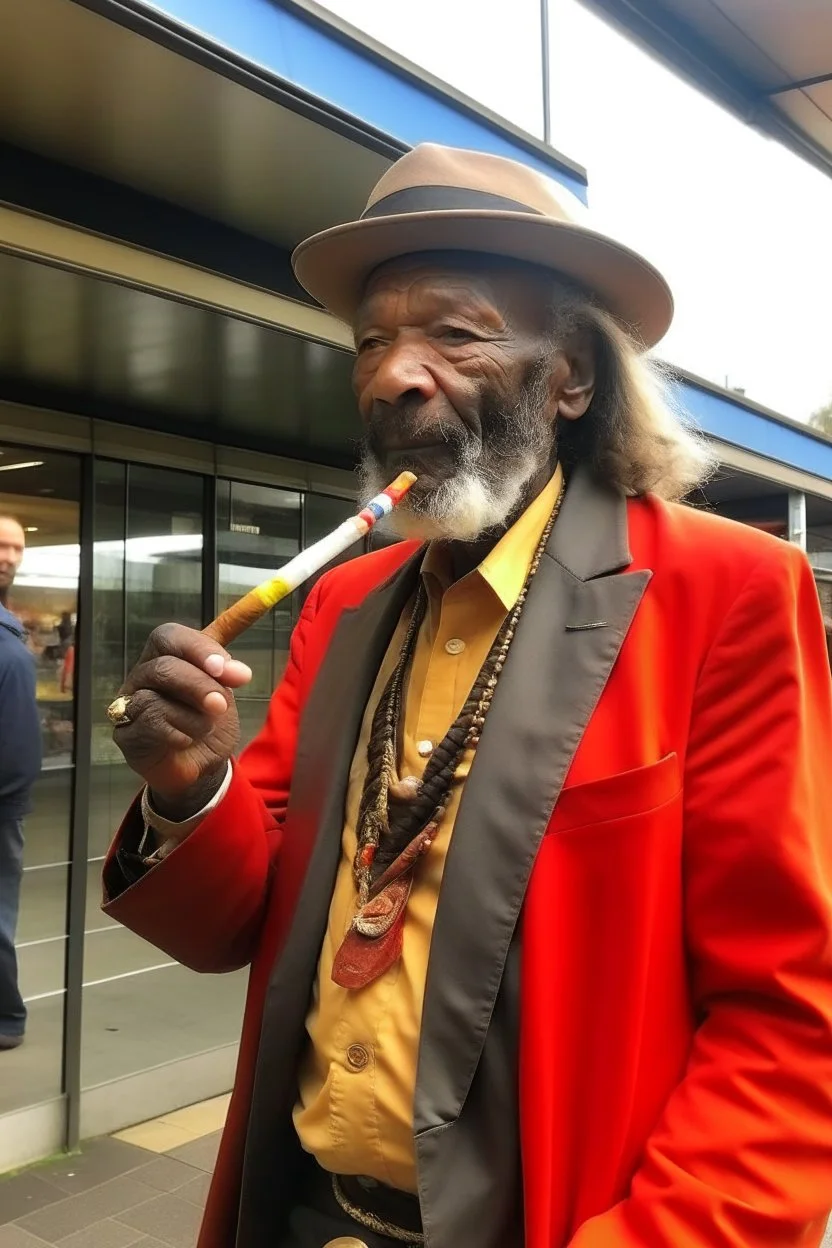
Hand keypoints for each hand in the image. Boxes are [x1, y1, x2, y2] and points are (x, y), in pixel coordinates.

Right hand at [113, 624, 251, 817]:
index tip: (228, 668)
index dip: (199, 649)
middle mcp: (142, 676)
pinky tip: (187, 740)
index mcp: (166, 657)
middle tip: (222, 704)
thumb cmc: (207, 723)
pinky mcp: (126, 733)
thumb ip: (227, 674)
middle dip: (199, 684)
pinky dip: (179, 734)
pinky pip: (150, 725)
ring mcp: (129, 704)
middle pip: (163, 666)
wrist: (200, 768)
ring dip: (192, 715)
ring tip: (207, 727)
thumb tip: (239, 671)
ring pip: (154, 697)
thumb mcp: (224, 693)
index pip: (169, 636)